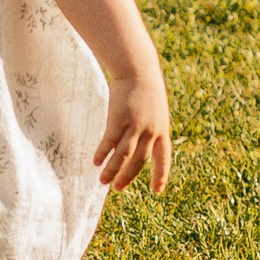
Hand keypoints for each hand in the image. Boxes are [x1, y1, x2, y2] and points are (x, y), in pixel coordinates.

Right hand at [96, 62, 171, 193]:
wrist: (138, 68)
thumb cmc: (145, 89)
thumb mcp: (155, 110)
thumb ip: (151, 128)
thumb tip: (144, 145)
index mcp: (162, 130)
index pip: (164, 158)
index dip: (161, 175)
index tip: (157, 191)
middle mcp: (150, 131)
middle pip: (140, 161)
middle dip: (128, 176)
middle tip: (118, 188)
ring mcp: (135, 125)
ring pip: (123, 155)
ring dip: (113, 170)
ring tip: (103, 182)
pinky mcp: (119, 119)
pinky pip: (110, 142)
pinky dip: (103, 153)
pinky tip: (95, 162)